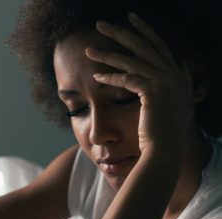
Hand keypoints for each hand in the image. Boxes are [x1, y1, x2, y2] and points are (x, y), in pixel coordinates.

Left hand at [86, 12, 193, 154]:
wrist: (165, 149)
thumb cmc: (164, 131)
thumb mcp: (176, 104)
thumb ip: (179, 84)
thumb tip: (178, 67)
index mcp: (177, 76)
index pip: (158, 45)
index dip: (145, 30)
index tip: (130, 19)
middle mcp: (173, 74)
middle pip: (143, 45)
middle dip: (120, 32)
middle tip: (101, 24)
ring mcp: (165, 81)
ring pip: (130, 61)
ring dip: (107, 55)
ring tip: (89, 51)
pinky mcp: (153, 92)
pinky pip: (127, 79)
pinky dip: (110, 78)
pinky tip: (96, 77)